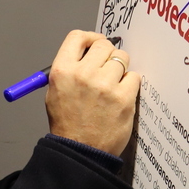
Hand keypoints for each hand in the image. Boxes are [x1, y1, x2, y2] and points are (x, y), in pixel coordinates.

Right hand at [44, 30, 138, 155]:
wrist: (80, 151)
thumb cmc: (68, 124)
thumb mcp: (55, 91)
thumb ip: (70, 69)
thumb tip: (89, 52)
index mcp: (63, 71)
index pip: (77, 37)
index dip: (90, 38)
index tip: (96, 44)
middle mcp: (83, 74)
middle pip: (103, 45)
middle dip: (107, 54)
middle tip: (107, 68)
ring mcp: (105, 85)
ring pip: (122, 59)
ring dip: (120, 70)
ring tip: (113, 86)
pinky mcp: (123, 98)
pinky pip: (134, 77)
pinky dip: (130, 84)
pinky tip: (121, 95)